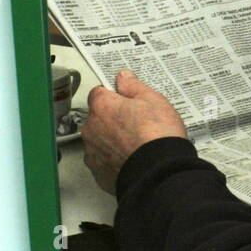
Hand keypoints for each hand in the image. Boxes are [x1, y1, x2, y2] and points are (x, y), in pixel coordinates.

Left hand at [82, 69, 186, 193]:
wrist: (159, 172)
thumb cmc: (157, 136)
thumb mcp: (153, 100)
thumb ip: (134, 86)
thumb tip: (124, 78)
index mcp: (102, 106)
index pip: (99, 92)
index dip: (115, 95)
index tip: (127, 99)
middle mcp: (92, 128)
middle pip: (98, 117)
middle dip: (114, 119)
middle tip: (137, 123)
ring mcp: (93, 152)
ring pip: (100, 140)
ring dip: (112, 140)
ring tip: (137, 143)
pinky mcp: (99, 172)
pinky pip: (104, 161)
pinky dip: (115, 159)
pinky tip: (132, 158)